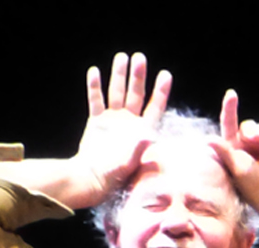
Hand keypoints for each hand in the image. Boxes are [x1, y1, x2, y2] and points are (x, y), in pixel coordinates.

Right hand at [76, 52, 171, 198]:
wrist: (92, 180)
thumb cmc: (115, 176)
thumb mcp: (130, 164)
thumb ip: (140, 149)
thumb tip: (150, 137)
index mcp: (142, 131)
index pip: (154, 107)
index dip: (160, 91)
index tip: (166, 74)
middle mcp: (129, 122)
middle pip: (135, 94)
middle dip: (138, 76)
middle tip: (140, 57)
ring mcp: (113, 120)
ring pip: (117, 92)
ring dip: (119, 75)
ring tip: (122, 57)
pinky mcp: (96, 121)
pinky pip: (96, 100)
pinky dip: (95, 87)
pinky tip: (95, 71)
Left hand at [211, 89, 258, 224]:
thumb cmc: (251, 185)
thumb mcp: (235, 167)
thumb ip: (224, 151)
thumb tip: (206, 138)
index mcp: (233, 147)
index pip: (229, 123)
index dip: (229, 107)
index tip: (231, 93)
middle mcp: (247, 144)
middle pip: (247, 125)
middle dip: (251, 130)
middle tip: (255, 138)